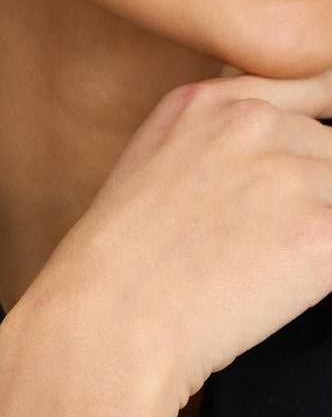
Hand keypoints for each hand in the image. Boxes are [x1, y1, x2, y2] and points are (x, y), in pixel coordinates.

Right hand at [0, 71, 331, 416]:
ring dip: (312, 232)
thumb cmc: (114, 269)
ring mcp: (287, 172)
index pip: (306, 93)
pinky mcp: (320, 230)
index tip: (302, 172)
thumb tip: (270, 161)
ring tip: (255, 269)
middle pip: (326, 151)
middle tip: (252, 244)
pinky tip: (274, 288)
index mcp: (204, 103)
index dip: (306, 144)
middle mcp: (249, 122)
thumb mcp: (147, 171)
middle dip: (308, 195)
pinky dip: (319, 271)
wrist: (107, 324)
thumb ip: (211, 145)